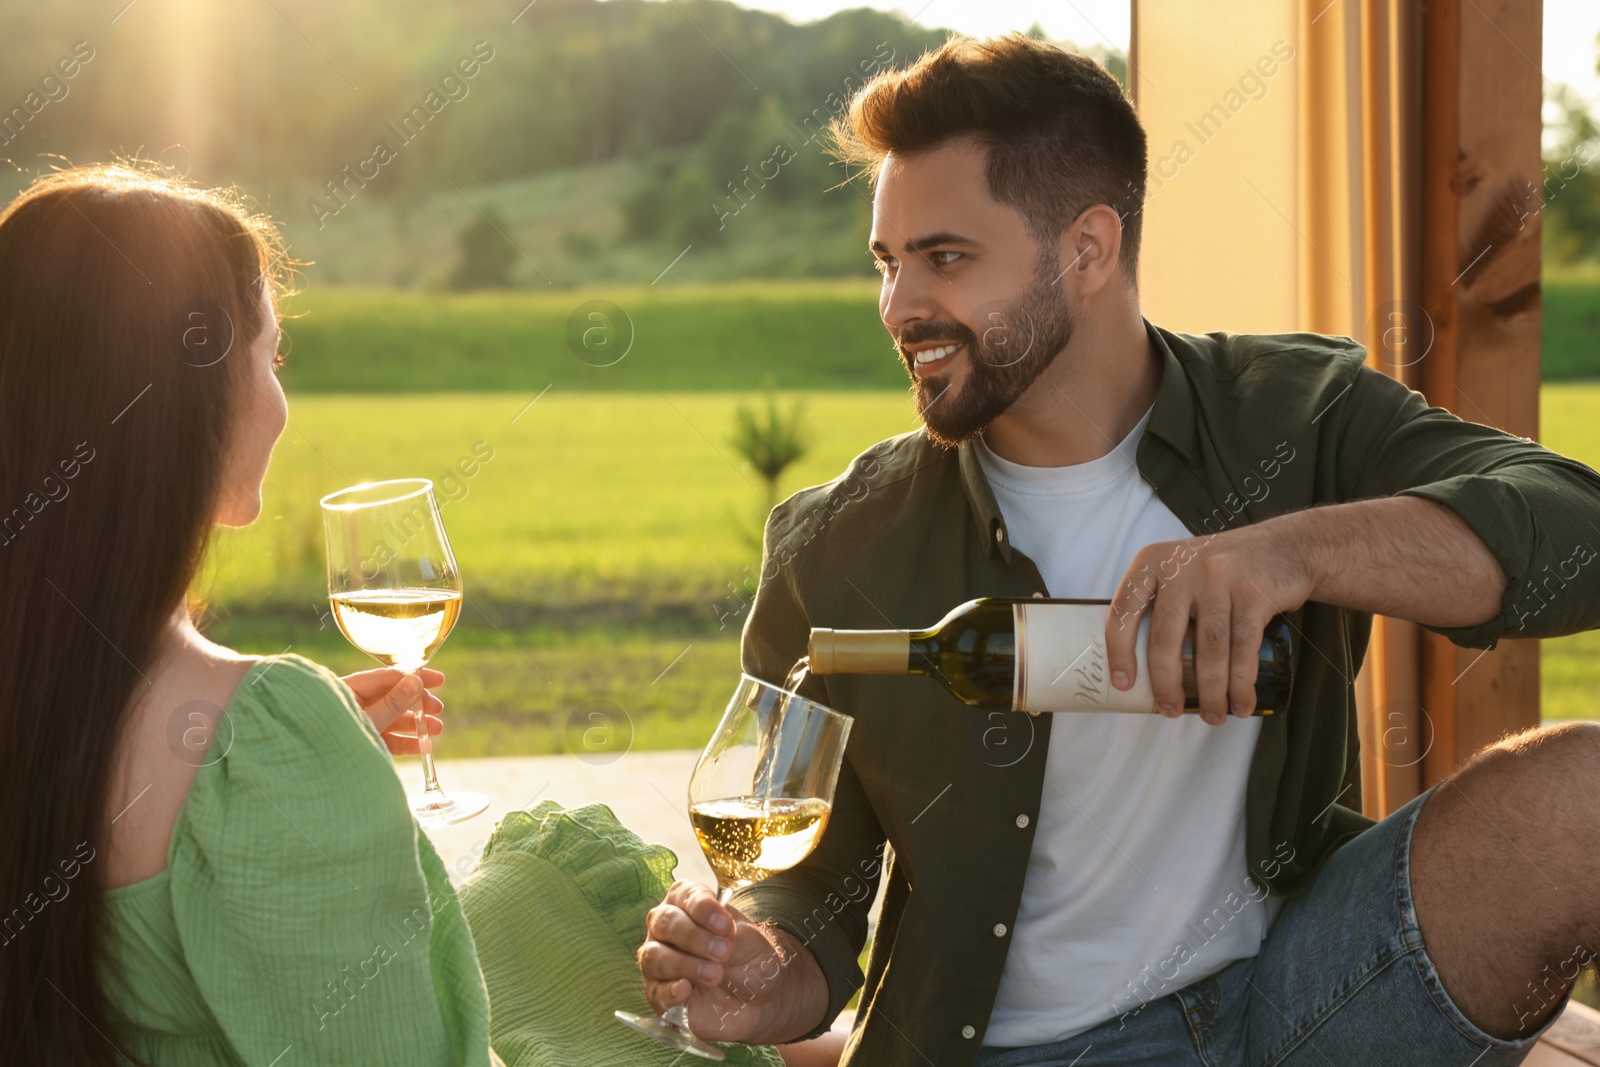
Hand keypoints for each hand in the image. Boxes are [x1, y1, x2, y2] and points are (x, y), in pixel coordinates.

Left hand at [341, 667, 444, 754]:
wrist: (312, 778)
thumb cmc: (333, 741)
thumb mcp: (369, 719)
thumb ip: (393, 702)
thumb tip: (416, 681)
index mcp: (348, 690)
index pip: (387, 678)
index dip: (414, 677)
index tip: (438, 680)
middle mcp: (354, 705)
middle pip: (392, 698)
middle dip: (417, 704)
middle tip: (438, 708)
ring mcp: (359, 724)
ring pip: (392, 720)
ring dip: (415, 724)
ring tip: (437, 729)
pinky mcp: (362, 743)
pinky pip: (387, 739)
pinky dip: (405, 742)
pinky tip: (424, 746)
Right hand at [638, 881, 808, 1043]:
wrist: (757, 996)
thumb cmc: (748, 957)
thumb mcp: (748, 939)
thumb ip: (728, 934)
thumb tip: (713, 936)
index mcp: (687, 903)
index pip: (685, 895)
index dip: (703, 909)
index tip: (725, 925)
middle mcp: (666, 928)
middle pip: (664, 923)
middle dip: (694, 937)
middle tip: (723, 952)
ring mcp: (658, 960)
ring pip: (654, 956)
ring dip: (685, 965)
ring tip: (715, 974)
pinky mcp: (660, 993)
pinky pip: (656, 991)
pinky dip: (670, 991)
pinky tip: (686, 991)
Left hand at [1106, 522, 1311, 723]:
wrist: (1285, 546)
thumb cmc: (1222, 569)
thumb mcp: (1181, 569)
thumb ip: (1160, 601)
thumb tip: (1139, 664)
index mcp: (1152, 561)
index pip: (1124, 609)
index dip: (1120, 650)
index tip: (1123, 685)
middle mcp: (1182, 567)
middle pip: (1165, 637)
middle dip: (1167, 683)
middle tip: (1170, 711)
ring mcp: (1218, 578)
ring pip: (1208, 649)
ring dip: (1210, 691)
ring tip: (1212, 715)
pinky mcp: (1253, 593)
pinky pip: (1243, 648)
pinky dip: (1241, 683)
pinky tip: (1241, 703)